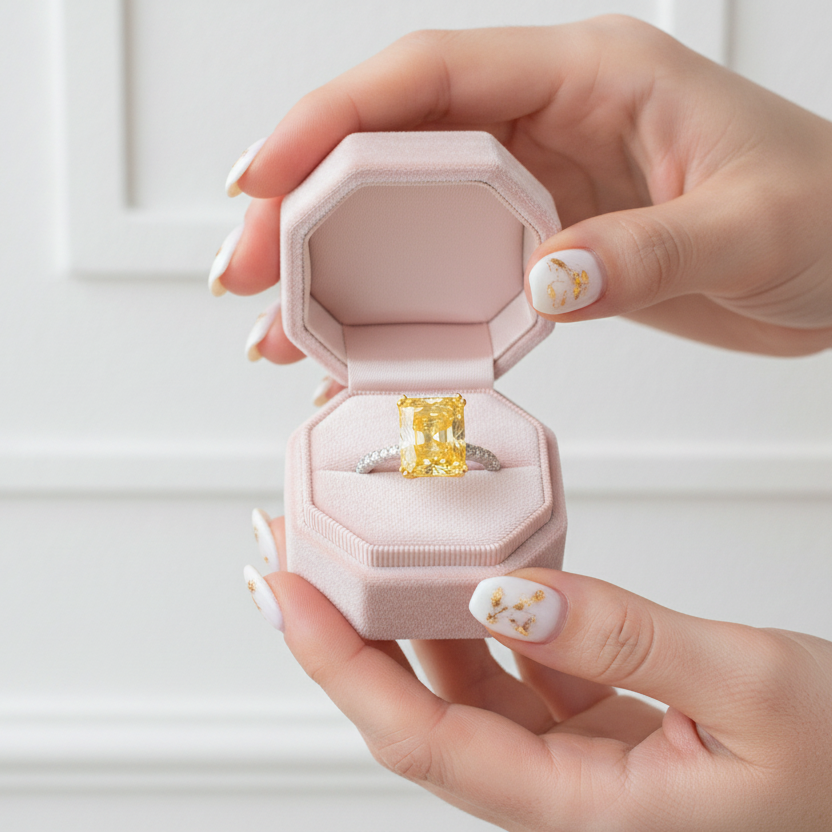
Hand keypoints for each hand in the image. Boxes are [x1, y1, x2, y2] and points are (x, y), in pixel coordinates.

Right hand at [215, 15, 831, 373]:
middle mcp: (547, 122)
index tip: (261, 179)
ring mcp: (539, 187)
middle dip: (303, 209)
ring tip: (278, 329)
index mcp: (587, 75)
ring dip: (336, 270)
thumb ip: (644, 254)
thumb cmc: (827, 214)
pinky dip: (399, 309)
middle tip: (244, 274)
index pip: (428, 79)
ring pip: (407, 217)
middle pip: (390, 149)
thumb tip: (542, 284)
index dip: (330, 121)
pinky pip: (451, 270)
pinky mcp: (544, 246)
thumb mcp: (750, 226)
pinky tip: (359, 348)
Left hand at [246, 515, 831, 830]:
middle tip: (293, 554)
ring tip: (357, 549)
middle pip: (416, 710)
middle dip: (343, 632)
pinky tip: (461, 565)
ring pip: (460, 684)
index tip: (283, 591)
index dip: (338, 664)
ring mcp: (574, 757)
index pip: (419, 739)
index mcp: (584, 811)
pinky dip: (479, 613)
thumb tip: (507, 588)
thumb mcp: (748, 689)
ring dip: (403, 617)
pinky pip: (513, 665)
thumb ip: (625, 638)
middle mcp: (560, 791)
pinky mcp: (596, 719)